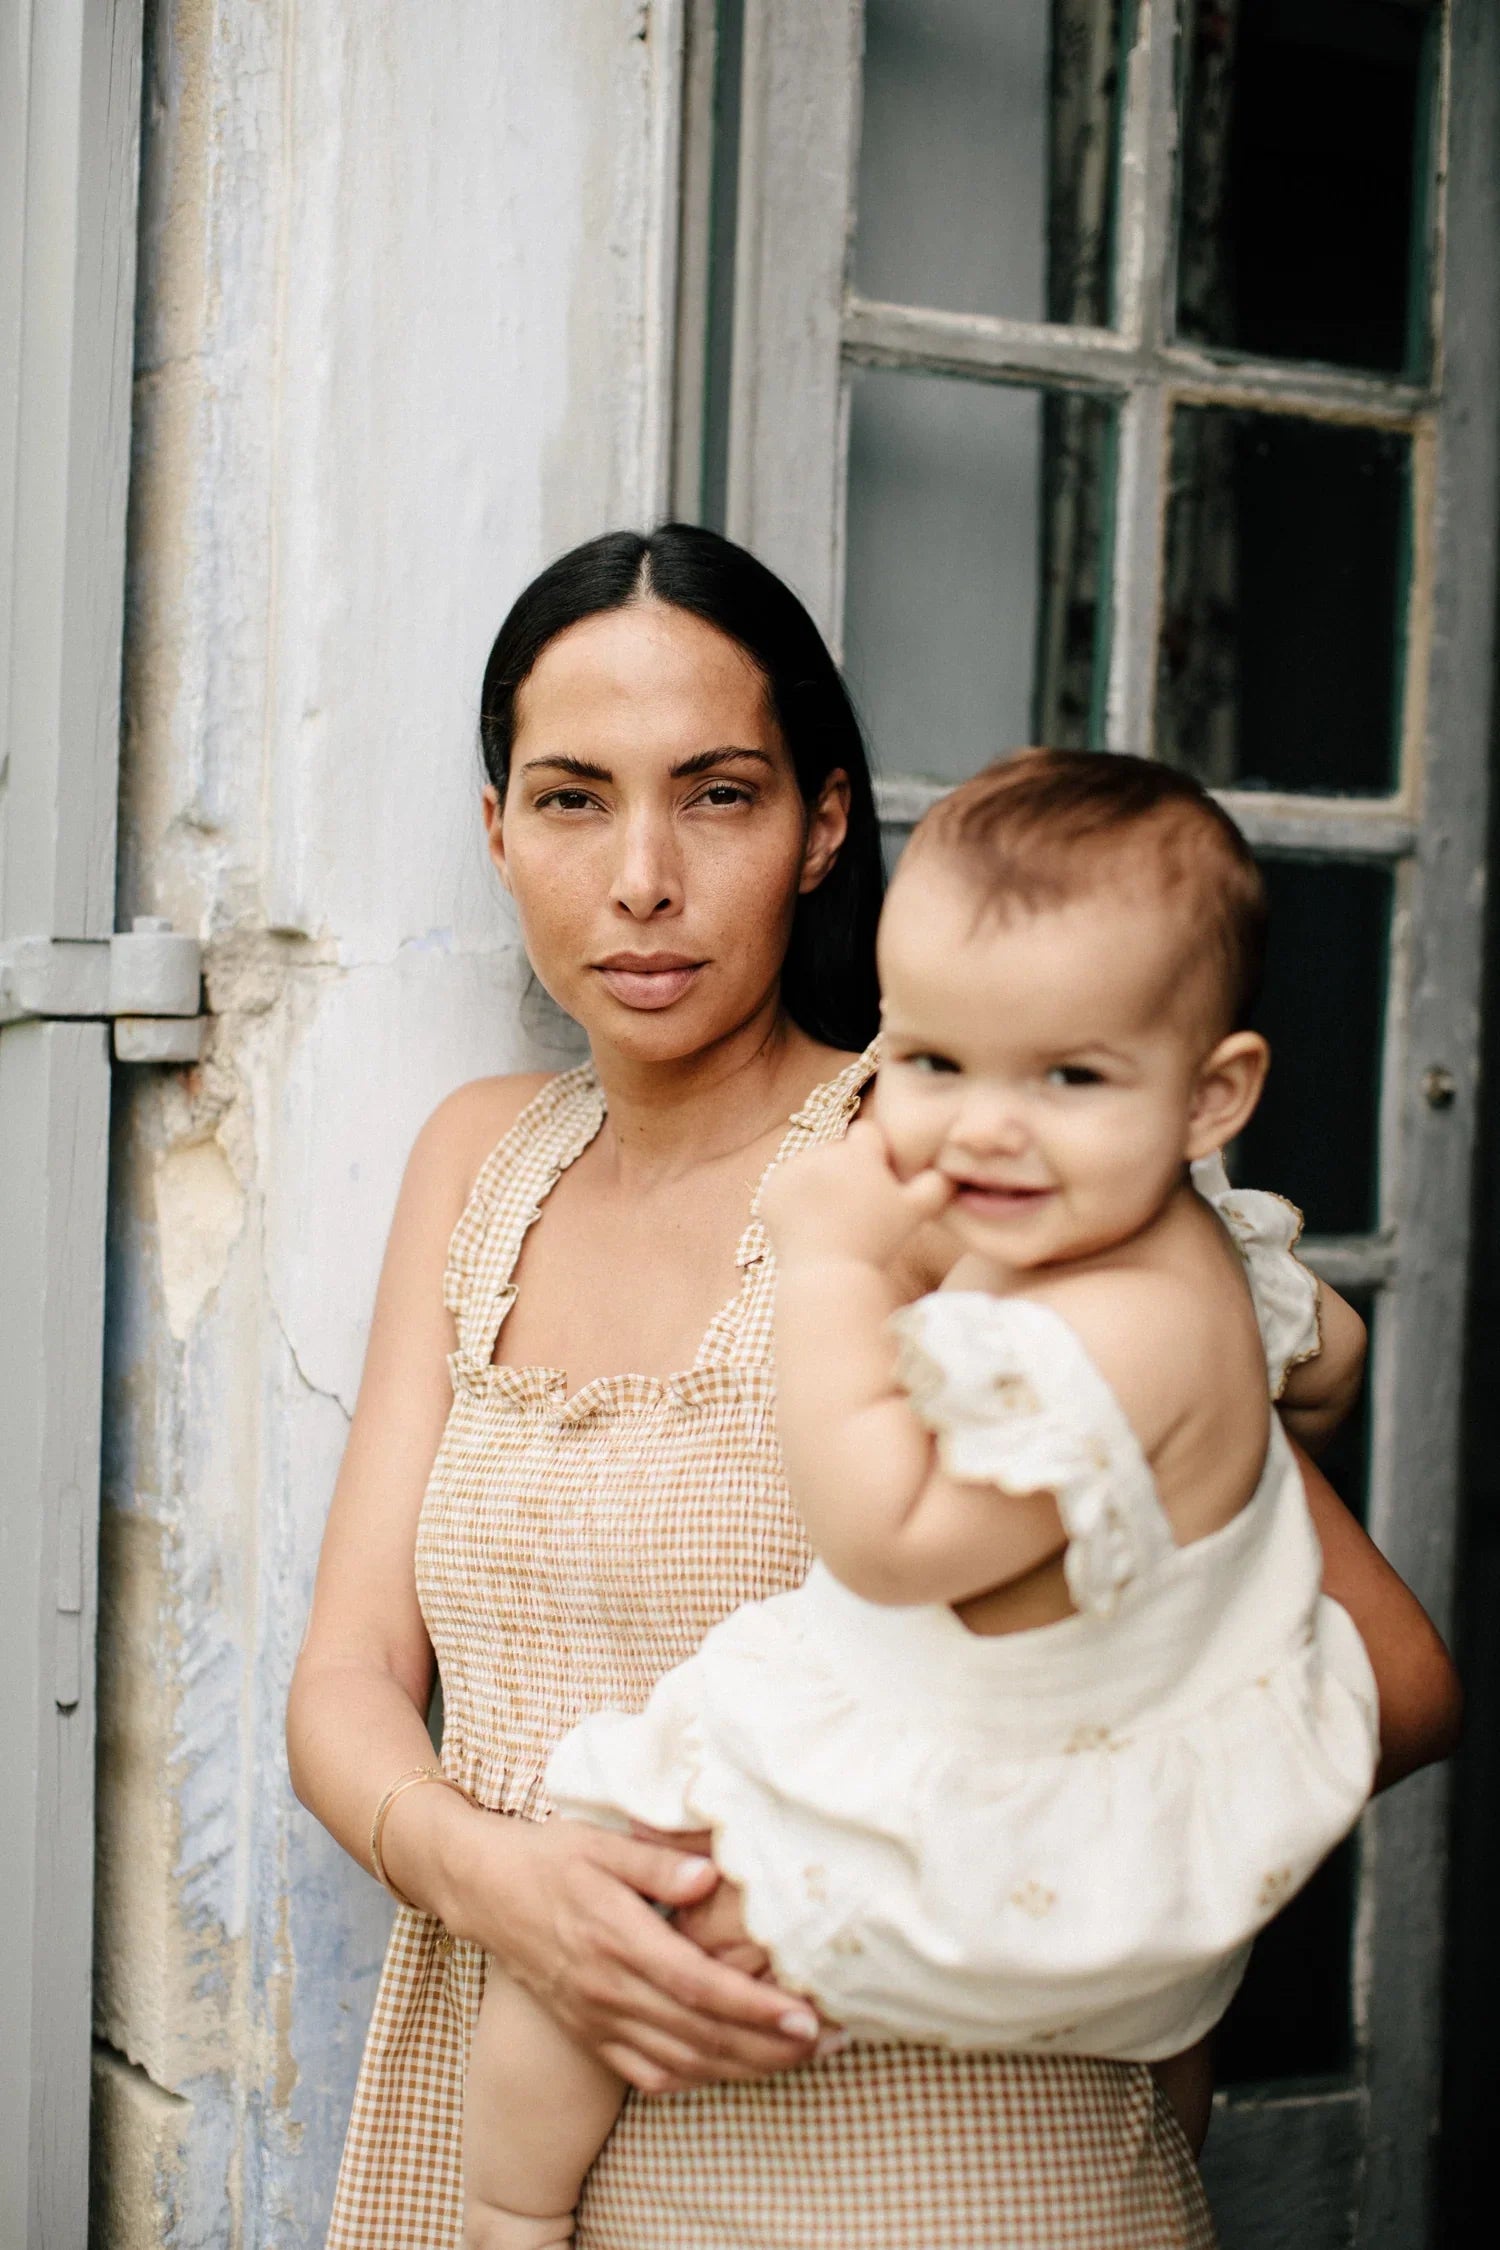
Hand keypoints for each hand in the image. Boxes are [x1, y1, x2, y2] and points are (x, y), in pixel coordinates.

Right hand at [452, 1812, 821, 2094]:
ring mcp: (596, 2018)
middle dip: (768, 2045)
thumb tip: (709, 1875)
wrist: (484, 1890)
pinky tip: (728, 2070)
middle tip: (824, 2042)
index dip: (754, 2006)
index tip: (805, 2014)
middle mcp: (608, 1988)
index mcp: (616, 1937)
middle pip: (700, 2033)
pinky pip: (647, 2071)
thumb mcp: (601, 1841)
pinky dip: (693, 2078)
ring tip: (795, 2059)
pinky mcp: (589, 2033)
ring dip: (742, 2067)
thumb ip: (656, 1859)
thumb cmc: (551, 1856)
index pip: (698, 1985)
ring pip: (680, 2061)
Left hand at [761, 1119, 951, 1270]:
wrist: (827, 1275)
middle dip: (847, 1171)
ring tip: (832, 1218)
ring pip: (812, 1165)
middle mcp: (821, 1153)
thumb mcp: (918, 1213)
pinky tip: (810, 1221)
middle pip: (839, 1150)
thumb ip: (938, 1183)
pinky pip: (787, 1183)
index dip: (875, 1157)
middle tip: (855, 1209)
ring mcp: (792, 1170)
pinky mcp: (770, 1188)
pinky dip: (796, 1197)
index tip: (877, 1184)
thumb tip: (947, 1166)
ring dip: (822, 1182)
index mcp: (857, 1153)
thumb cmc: (877, 1244)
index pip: (867, 1133)